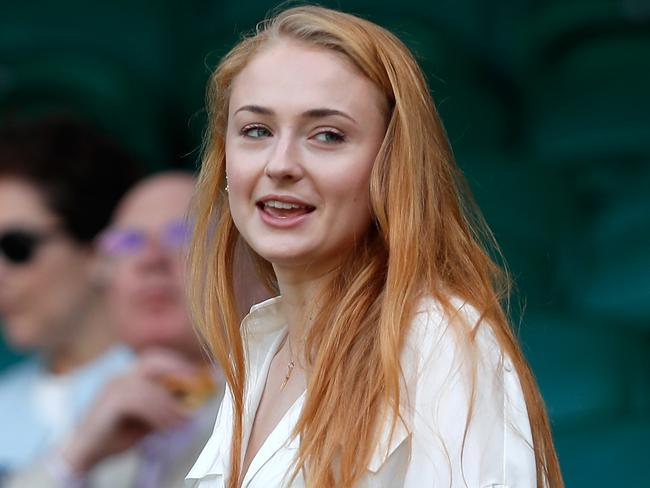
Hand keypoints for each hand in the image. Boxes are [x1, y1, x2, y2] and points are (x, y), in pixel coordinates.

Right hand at [59, 348, 197, 472]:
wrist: (84, 454)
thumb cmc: (117, 435)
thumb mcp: (148, 419)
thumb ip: (165, 407)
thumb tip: (193, 402)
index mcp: (129, 377)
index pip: (156, 358)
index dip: (178, 363)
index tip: (199, 375)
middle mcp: (120, 377)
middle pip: (153, 360)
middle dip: (177, 369)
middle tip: (196, 385)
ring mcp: (113, 387)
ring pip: (149, 383)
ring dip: (171, 401)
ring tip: (184, 419)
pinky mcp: (110, 402)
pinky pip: (140, 400)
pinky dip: (159, 411)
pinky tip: (168, 425)